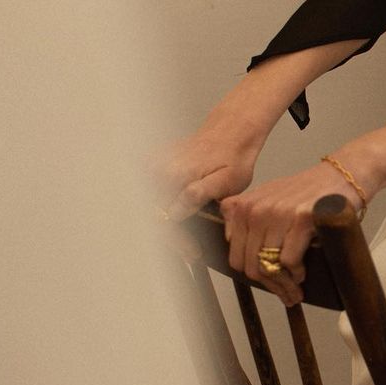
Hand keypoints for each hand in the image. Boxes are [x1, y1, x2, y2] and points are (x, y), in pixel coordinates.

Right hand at [145, 117, 262, 262]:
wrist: (231, 130)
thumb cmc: (234, 156)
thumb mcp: (226, 180)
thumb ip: (198, 195)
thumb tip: (174, 212)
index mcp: (173, 174)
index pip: (165, 219)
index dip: (178, 241)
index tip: (193, 254)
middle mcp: (156, 169)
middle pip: (154, 215)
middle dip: (172, 238)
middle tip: (191, 252)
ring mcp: (151, 166)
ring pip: (151, 207)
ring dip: (167, 225)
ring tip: (188, 242)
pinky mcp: (151, 164)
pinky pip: (151, 194)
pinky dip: (164, 209)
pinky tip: (181, 220)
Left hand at [218, 159, 371, 305]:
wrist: (342, 174)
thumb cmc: (308, 191)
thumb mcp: (269, 195)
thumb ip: (244, 213)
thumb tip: (228, 239)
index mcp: (245, 206)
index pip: (236, 256)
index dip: (253, 276)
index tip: (269, 284)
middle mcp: (257, 209)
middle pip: (251, 265)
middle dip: (269, 286)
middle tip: (286, 294)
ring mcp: (278, 213)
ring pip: (269, 266)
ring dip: (284, 284)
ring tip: (295, 290)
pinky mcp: (302, 219)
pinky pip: (288, 260)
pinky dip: (296, 273)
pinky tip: (303, 273)